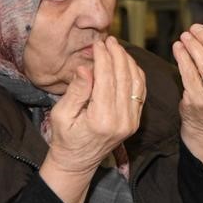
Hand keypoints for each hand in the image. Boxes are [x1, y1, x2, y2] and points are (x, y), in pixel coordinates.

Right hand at [41, 37, 144, 202]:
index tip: (98, 44)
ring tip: (117, 48)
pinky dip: (135, 73)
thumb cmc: (65, 138)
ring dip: (128, 61)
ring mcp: (132, 121)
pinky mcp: (135, 121)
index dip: (104, 57)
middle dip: (117, 55)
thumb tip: (85, 67)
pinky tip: (125, 62)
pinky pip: (140, 91)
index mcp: (102, 119)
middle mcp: (122, 120)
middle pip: (124, 77)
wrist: (78, 162)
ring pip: (137, 82)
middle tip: (109, 40)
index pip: (107, 78)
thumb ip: (76, 91)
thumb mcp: (62, 114)